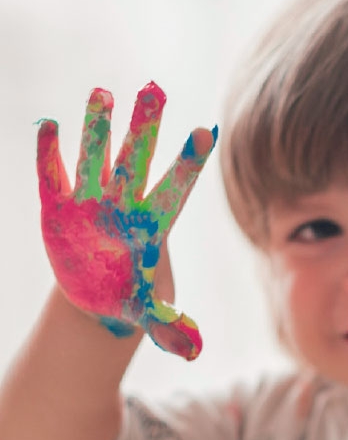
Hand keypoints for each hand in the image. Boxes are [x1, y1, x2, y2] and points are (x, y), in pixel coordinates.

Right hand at [36, 82, 216, 359]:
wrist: (98, 292)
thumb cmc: (131, 295)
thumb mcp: (149, 312)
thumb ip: (170, 325)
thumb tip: (193, 350)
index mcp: (152, 225)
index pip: (176, 188)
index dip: (189, 162)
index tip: (206, 131)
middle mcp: (124, 204)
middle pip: (137, 161)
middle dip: (144, 128)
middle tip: (154, 89)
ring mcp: (90, 202)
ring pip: (96, 158)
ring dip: (98, 129)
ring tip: (101, 93)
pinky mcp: (58, 208)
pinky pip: (53, 177)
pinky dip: (50, 154)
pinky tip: (48, 126)